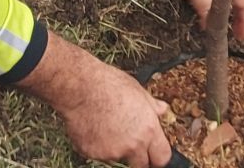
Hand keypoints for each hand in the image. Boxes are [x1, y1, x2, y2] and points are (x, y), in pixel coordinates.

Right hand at [15, 34, 172, 166]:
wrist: (81, 87)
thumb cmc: (109, 84)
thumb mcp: (138, 91)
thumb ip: (153, 107)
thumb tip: (163, 110)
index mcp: (148, 129)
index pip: (162, 158)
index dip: (157, 156)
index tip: (153, 154)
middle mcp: (132, 145)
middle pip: (141, 165)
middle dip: (138, 157)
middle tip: (129, 142)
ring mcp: (112, 152)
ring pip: (119, 159)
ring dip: (116, 149)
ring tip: (108, 126)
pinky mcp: (93, 154)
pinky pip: (99, 155)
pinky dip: (98, 146)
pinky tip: (95, 127)